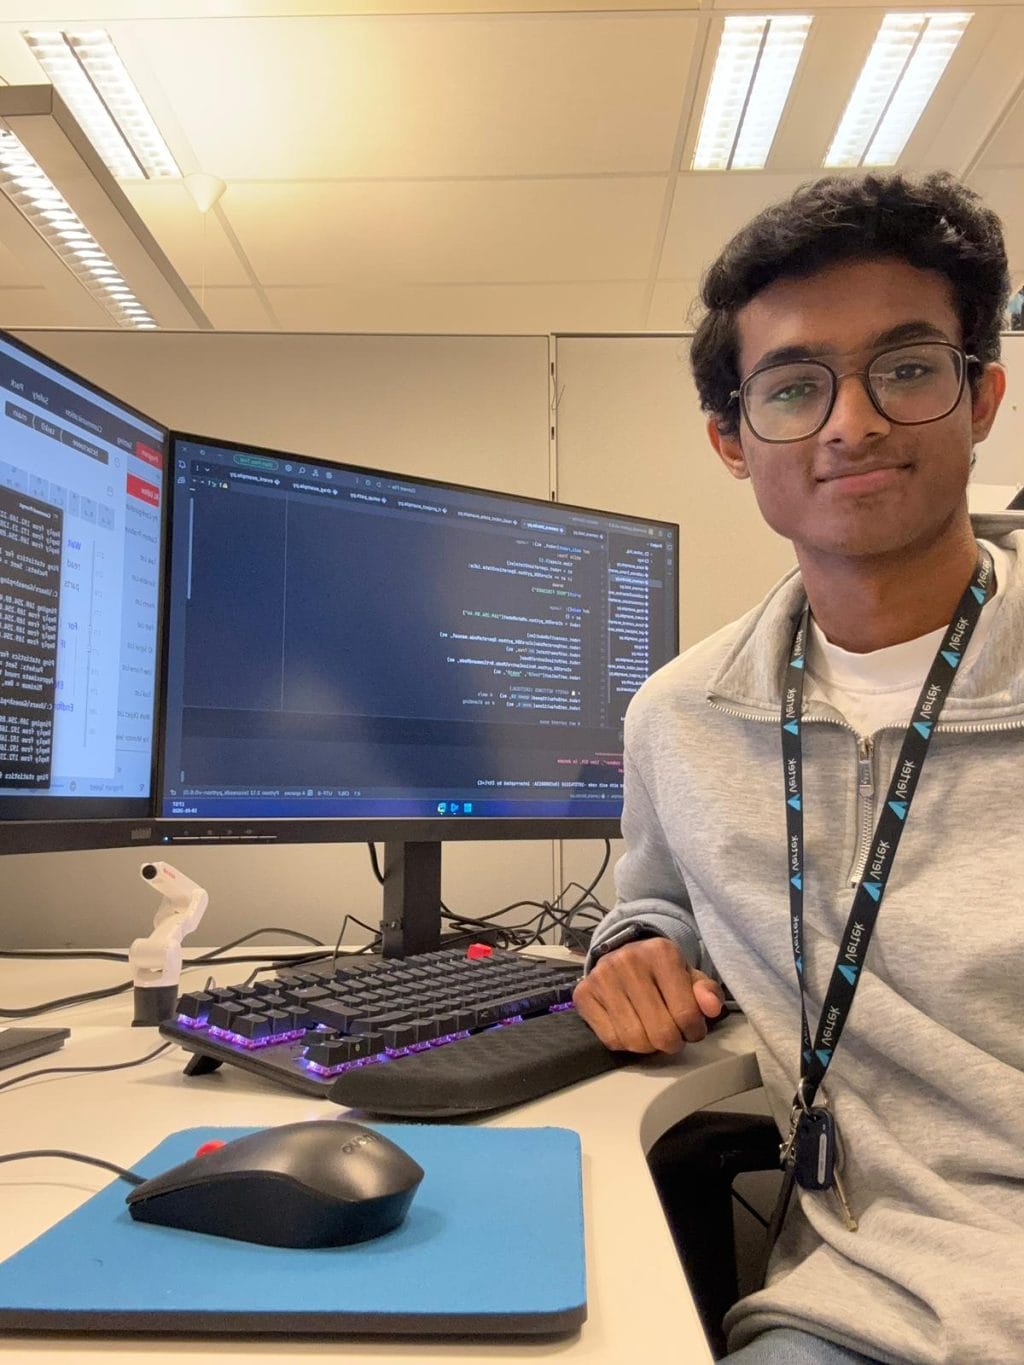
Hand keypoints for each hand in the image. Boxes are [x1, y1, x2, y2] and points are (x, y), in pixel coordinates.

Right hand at [573, 937, 724, 1053]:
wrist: (622, 954)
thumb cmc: (661, 971)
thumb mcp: (689, 975)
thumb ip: (706, 991)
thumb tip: (712, 1007)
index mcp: (661, 952)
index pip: (686, 1014)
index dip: (694, 1031)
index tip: (692, 1028)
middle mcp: (628, 960)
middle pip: (660, 1032)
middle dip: (672, 1042)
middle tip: (672, 1034)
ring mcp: (602, 977)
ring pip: (634, 1040)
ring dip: (649, 1046)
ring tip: (652, 1031)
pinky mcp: (583, 994)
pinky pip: (611, 1040)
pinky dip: (625, 1043)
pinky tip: (630, 1027)